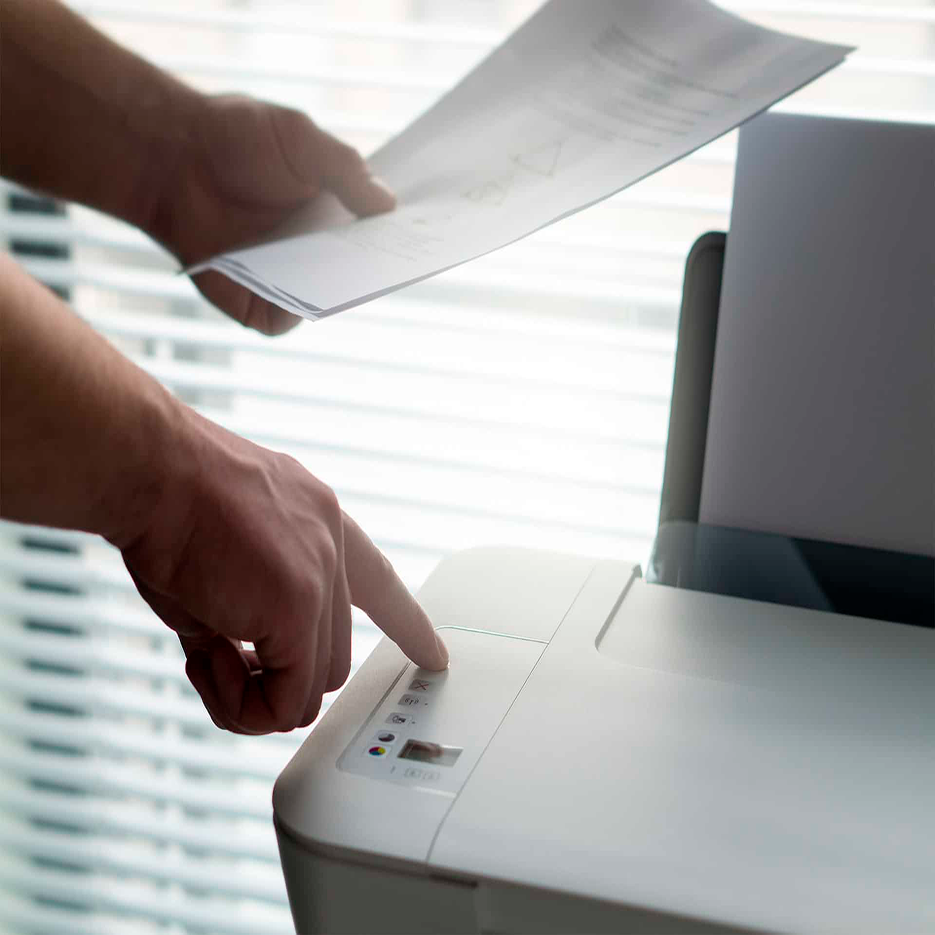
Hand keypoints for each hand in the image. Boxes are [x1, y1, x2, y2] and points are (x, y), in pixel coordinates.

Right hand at [120, 405, 446, 733]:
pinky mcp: (296, 607)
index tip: (435, 654)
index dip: (407, 623)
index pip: (378, 581)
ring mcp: (321, 576)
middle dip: (278, 678)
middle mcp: (332, 545)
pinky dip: (241, 703)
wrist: (149, 470)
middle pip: (332, 657)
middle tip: (222, 663)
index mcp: (319, 521)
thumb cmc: (168, 504)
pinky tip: (207, 662)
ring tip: (208, 659)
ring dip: (254, 695)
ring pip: (312, 687)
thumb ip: (245, 613)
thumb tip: (237, 665)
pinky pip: (284, 700)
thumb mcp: (223, 560)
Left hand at [148, 94, 395, 334]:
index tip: (424, 238)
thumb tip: (389, 205)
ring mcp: (285, 279)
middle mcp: (314, 252)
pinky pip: (283, 320)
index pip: (376, 238)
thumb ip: (346, 170)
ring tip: (351, 274)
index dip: (397, 241)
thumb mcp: (302, 140)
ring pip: (325, 301)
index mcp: (333, 216)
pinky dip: (292, 310)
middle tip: (396, 261)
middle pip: (357, 275)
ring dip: (337, 291)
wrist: (171, 155)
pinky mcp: (252, 302)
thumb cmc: (236, 137)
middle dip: (376, 270)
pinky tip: (298, 287)